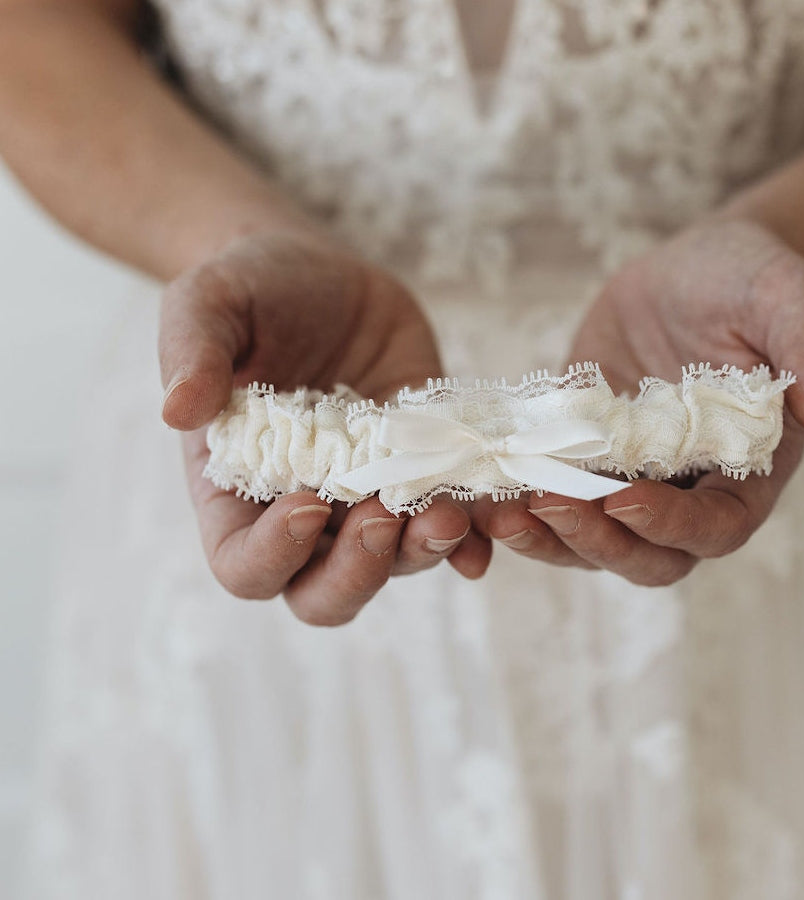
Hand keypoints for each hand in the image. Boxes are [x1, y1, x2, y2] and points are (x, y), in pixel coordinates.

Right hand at [159, 228, 490, 624]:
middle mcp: (302, 513)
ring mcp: (368, 498)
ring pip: (395, 565)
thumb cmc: (250, 292)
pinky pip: (451, 524)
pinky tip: (493, 521)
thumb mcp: (209, 303)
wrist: (320, 275)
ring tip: (449, 513)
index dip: (274, 555)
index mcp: (236, 493)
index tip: (306, 502)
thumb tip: (177, 410)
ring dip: (423, 552)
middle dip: (358, 572)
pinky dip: (474, 533)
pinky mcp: (422, 471)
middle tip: (384, 517)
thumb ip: (192, 351)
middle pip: (324, 592)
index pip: (244, 565)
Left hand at [480, 219, 803, 584]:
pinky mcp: (584, 451)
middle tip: (546, 508)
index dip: (670, 524)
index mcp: (747, 471)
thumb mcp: (790, 301)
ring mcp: (631, 474)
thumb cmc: (754, 280)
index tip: (624, 497)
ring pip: (590, 537)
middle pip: (645, 554)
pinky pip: (550, 491)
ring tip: (500, 514)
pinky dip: (518, 499)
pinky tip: (483, 487)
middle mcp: (687, 487)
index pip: (713, 527)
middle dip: (597, 542)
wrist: (697, 263)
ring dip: (547, 537)